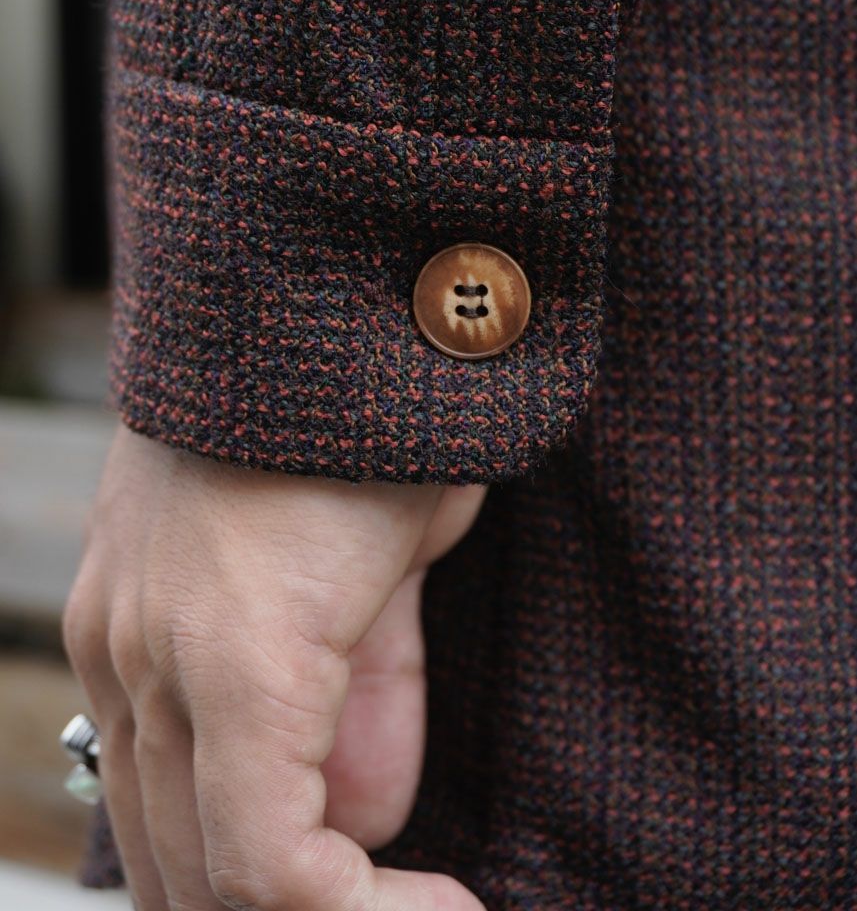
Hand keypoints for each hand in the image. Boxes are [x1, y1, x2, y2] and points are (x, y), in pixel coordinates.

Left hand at [63, 424, 486, 909]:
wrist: (358, 292)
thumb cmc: (371, 413)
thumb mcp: (366, 567)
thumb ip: (358, 689)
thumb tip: (374, 812)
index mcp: (142, 629)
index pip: (175, 824)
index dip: (284, 899)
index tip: (399, 901)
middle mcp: (127, 655)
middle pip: (179, 869)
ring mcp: (161, 658)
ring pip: (211, 880)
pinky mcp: (236, 660)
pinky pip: (273, 861)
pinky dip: (361, 908)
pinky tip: (445, 908)